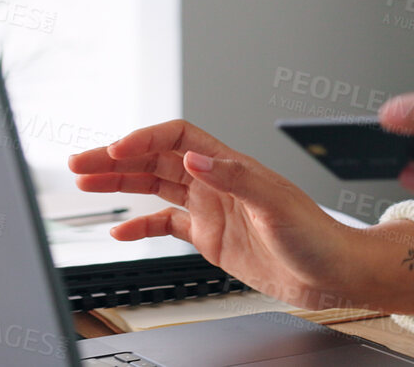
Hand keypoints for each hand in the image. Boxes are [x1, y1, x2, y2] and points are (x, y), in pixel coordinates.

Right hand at [67, 119, 413, 315]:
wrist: (334, 273)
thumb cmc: (318, 236)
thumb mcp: (276, 204)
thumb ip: (235, 178)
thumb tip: (194, 157)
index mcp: (231, 167)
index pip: (177, 139)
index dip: (143, 140)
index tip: (113, 152)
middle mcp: (218, 183)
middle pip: (157, 160)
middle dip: (117, 159)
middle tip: (79, 164)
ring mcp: (212, 209)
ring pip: (156, 188)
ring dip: (121, 185)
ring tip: (87, 185)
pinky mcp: (212, 237)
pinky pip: (168, 224)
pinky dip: (142, 225)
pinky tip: (121, 231)